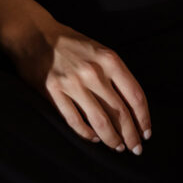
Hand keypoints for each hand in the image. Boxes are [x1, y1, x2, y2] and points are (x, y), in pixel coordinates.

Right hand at [10, 19, 150, 153]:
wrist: (35, 34)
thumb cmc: (71, 43)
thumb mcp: (99, 50)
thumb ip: (114, 73)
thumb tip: (131, 104)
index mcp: (109, 59)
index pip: (135, 95)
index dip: (143, 117)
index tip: (146, 132)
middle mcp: (94, 72)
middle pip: (119, 112)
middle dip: (130, 134)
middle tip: (135, 149)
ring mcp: (73, 83)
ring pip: (100, 121)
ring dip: (112, 138)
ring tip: (117, 147)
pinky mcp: (54, 92)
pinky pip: (75, 121)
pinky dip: (87, 134)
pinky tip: (94, 139)